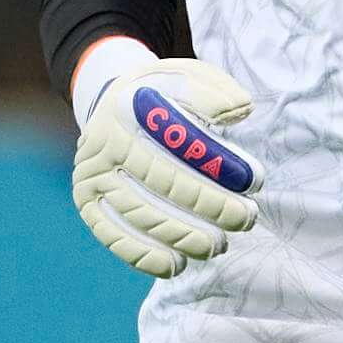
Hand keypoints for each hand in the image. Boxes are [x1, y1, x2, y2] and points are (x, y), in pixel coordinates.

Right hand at [68, 49, 262, 276]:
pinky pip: (113, 235)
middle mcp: (104, 139)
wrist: (109, 107)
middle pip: (160, 178)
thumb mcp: (186, 78)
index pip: (177, 135)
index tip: (255, 181)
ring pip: (139, 212)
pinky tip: (176, 264)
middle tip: (245, 219)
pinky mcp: (87, 203)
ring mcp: (91, 174)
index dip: (217, 161)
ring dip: (182, 235)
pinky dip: (144, 255)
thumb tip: (241, 110)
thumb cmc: (160, 98)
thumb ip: (215, 91)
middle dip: (209, 204)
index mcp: (130, 104)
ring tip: (217, 245)